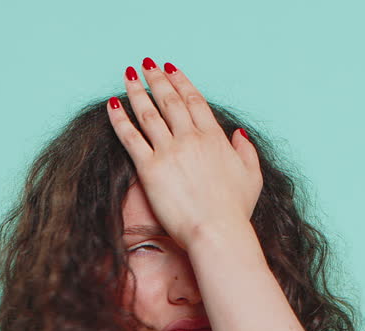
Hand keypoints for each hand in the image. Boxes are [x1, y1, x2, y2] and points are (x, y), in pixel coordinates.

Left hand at [107, 59, 262, 252]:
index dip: (180, 81)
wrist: (216, 231)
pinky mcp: (150, 169)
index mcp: (215, 138)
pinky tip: (112, 105)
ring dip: (137, 91)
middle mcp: (191, 138)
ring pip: (148, 113)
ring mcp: (169, 151)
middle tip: (146, 65)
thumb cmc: (235, 212)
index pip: (194, 101)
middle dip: (156, 79)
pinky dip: (120, 119)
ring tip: (128, 76)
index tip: (170, 69)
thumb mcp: (252, 178)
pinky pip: (131, 137)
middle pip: (170, 100)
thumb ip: (246, 151)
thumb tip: (238, 134)